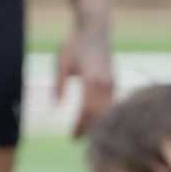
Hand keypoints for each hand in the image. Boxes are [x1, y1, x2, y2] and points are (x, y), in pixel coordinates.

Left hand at [56, 18, 114, 137]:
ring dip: (97, 125)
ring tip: (86, 135)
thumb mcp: (61, 61)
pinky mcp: (114, 83)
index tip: (71, 137)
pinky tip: (94, 122)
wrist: (95, 30)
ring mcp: (112, 84)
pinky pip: (110, 105)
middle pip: (99, 116)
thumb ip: (59, 84)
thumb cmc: (75, 44)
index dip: (80, 126)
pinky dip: (103, 116)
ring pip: (107, 112)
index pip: (87, 111)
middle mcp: (105, 84)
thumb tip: (56, 106)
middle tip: (77, 141)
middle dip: (89, 130)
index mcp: (91, 80)